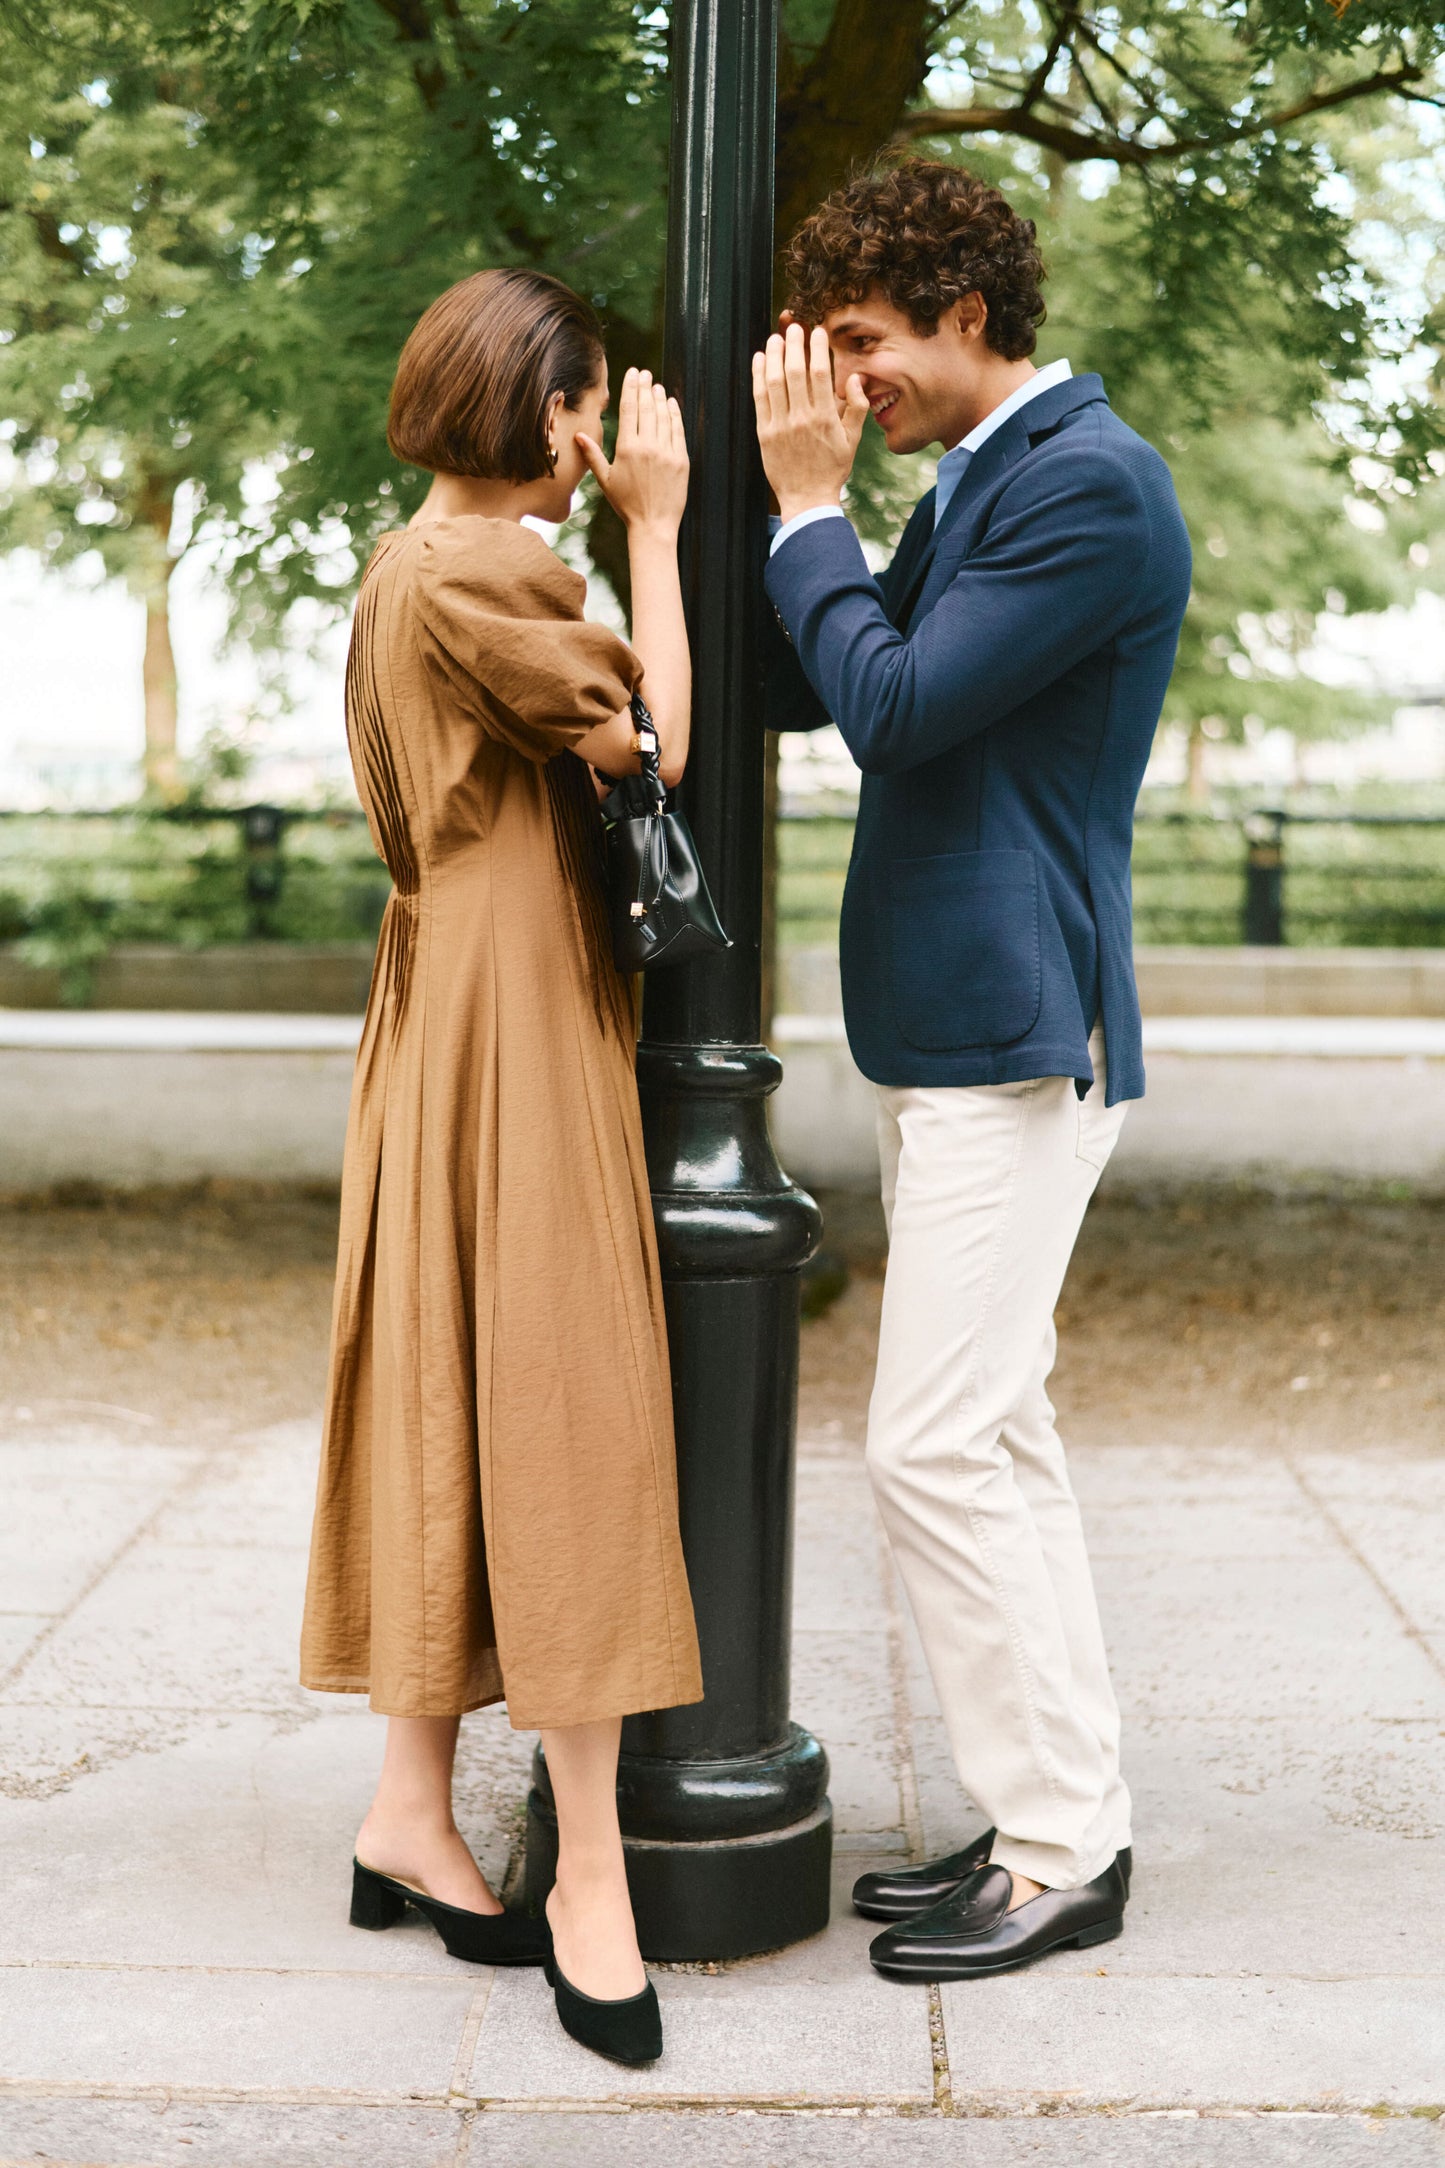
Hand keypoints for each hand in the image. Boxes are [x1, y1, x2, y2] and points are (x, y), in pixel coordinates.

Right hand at [577, 368, 687, 535]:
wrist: (653, 525)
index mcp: (626, 449)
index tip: (633, 372)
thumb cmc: (626, 505)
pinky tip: (671, 403)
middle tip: (646, 373)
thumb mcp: (605, 480)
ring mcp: (666, 452)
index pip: (628, 409)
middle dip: (645, 386)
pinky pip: (678, 430)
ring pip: (663, 416)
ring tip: (656, 386)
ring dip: (660, 397)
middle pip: (646, 407)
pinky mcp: (681, 460)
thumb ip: (592, 455)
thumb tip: (578, 435)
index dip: (631, 387)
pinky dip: (675, 414)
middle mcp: (647, 447)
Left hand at [752, 322, 868, 525]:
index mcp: (825, 418)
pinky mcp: (764, 434)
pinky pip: (759, 398)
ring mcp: (780, 426)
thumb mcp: (853, 441)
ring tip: (776, 337)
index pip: (820, 373)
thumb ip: (858, 408)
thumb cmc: (832, 470)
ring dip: (774, 355)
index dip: (817, 348)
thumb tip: (856, 379)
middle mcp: (801, 419)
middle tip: (793, 326)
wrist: (807, 500)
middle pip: (795, 371)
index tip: (816, 332)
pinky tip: (760, 359)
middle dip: (794, 344)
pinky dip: (758, 375)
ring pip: (775, 381)